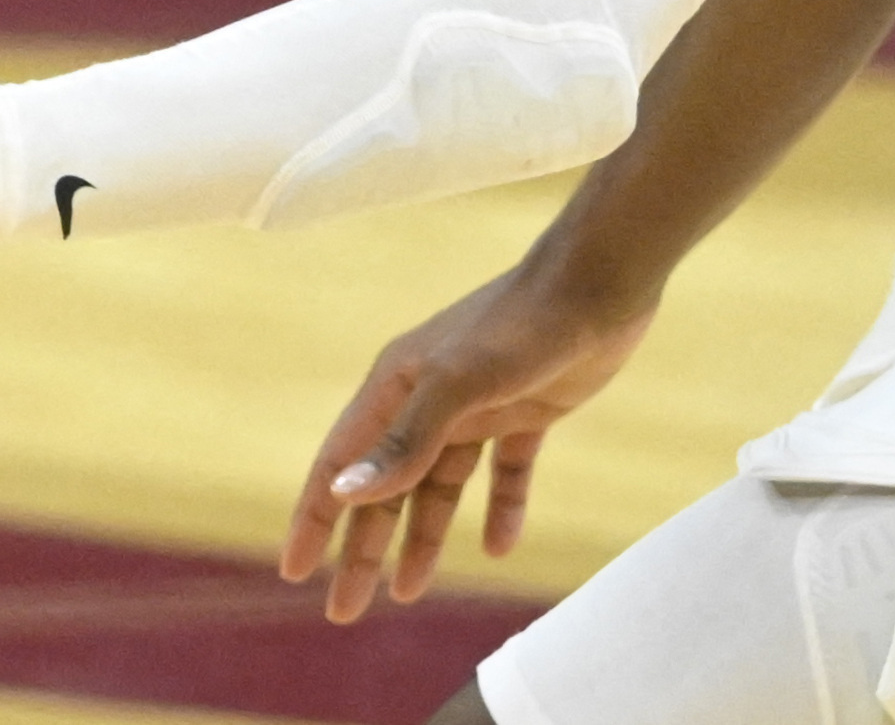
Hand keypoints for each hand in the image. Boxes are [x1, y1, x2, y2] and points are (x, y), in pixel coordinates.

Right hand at [280, 255, 655, 621]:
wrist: (599, 283)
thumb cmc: (521, 325)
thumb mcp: (459, 386)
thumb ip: (404, 441)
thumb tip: (343, 493)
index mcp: (396, 386)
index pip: (341, 464)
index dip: (314, 519)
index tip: (295, 572)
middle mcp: (428, 399)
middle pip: (385, 488)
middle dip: (362, 548)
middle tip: (343, 611)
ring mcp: (478, 406)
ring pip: (437, 487)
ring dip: (421, 538)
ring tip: (408, 592)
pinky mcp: (527, 411)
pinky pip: (504, 474)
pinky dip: (500, 509)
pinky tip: (500, 547)